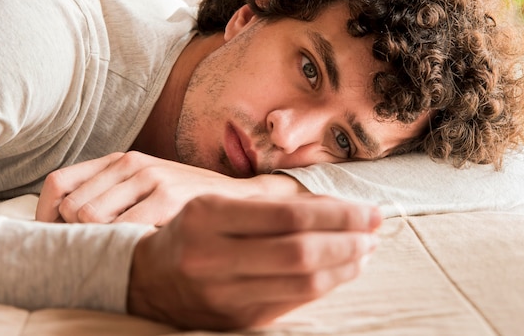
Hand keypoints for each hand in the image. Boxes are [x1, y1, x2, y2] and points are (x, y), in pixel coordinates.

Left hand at [36, 151, 304, 225]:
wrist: (239, 199)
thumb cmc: (185, 199)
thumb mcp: (144, 187)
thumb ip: (108, 196)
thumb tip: (61, 224)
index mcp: (119, 159)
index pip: (58, 183)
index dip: (45, 216)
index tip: (55, 239)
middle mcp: (130, 163)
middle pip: (69, 206)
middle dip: (72, 235)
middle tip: (92, 250)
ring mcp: (149, 178)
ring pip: (88, 218)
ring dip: (95, 241)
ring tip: (115, 251)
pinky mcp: (167, 197)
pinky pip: (120, 229)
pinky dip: (119, 244)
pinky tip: (136, 250)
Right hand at [128, 194, 381, 329]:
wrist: (149, 280)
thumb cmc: (190, 232)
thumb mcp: (216, 203)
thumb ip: (270, 204)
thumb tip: (333, 208)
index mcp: (208, 216)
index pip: (287, 216)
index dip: (336, 214)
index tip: (367, 210)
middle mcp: (213, 256)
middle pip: (299, 251)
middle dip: (348, 239)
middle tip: (375, 228)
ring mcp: (224, 294)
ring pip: (302, 282)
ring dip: (344, 265)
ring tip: (365, 249)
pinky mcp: (236, 320)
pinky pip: (294, 304)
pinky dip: (326, 285)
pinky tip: (342, 271)